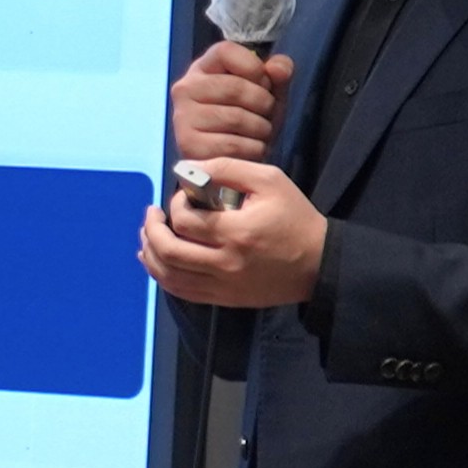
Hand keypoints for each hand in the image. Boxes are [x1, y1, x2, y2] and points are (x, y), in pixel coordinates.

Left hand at [138, 157, 326, 308]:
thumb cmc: (295, 217)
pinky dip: (163, 276)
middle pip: (169, 253)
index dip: (175, 205)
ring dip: (150, 254)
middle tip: (152, 215)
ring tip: (148, 236)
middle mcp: (224, 264)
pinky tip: (157, 261)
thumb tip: (188, 168)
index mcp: (236, 233)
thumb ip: (227, 168)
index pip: (185, 221)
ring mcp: (223, 286)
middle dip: (152, 230)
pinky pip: (182, 292)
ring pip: (169, 277)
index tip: (184, 195)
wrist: (319, 264)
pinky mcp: (224, 299)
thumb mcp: (269, 180)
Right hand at [172, 40, 294, 163]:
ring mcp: (183, 117)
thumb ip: (279, 73)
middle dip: (264, 104)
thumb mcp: (269, 92)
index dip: (253, 67)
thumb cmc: (249, 121)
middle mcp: (185, 88)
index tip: (263, 83)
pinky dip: (253, 149)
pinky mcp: (188, 145)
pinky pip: (233, 145)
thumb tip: (278, 68)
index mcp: (203, 68)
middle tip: (266, 115)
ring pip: (236, 118)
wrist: (231, 162)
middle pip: (235, 87)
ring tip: (260, 133)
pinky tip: (251, 149)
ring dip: (261, 129)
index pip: (226, 51)